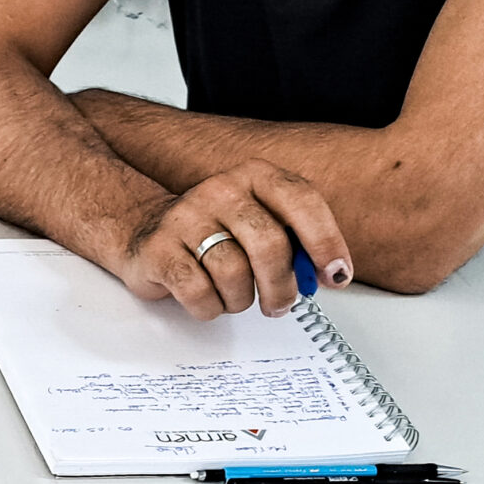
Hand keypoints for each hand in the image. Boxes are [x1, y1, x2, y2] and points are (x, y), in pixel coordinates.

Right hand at [115, 160, 353, 319]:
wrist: (147, 231)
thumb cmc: (214, 232)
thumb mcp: (259, 222)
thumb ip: (294, 240)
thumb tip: (327, 274)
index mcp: (255, 176)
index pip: (302, 203)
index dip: (325, 242)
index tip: (336, 275)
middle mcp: (221, 190)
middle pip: (269, 245)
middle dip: (282, 286)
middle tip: (281, 304)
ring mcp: (186, 218)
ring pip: (233, 274)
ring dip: (241, 300)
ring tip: (235, 298)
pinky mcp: (158, 250)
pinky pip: (198, 292)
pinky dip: (210, 307)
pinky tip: (209, 301)